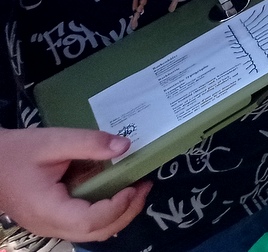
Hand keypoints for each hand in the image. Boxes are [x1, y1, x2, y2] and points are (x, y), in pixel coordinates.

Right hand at [0, 127, 149, 242]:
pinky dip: (106, 213)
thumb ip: (89, 143)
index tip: (134, 184)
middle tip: (145, 185)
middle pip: (96, 233)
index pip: (89, 221)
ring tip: (137, 187)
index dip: (117, 207)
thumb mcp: (52, 141)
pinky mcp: (54, 220)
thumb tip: (125, 146)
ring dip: (119, 214)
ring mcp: (51, 226)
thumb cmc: (16, 153)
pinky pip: (84, 225)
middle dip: (126, 212)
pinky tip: (117, 190)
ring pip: (92, 233)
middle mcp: (50, 225)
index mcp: (47, 209)